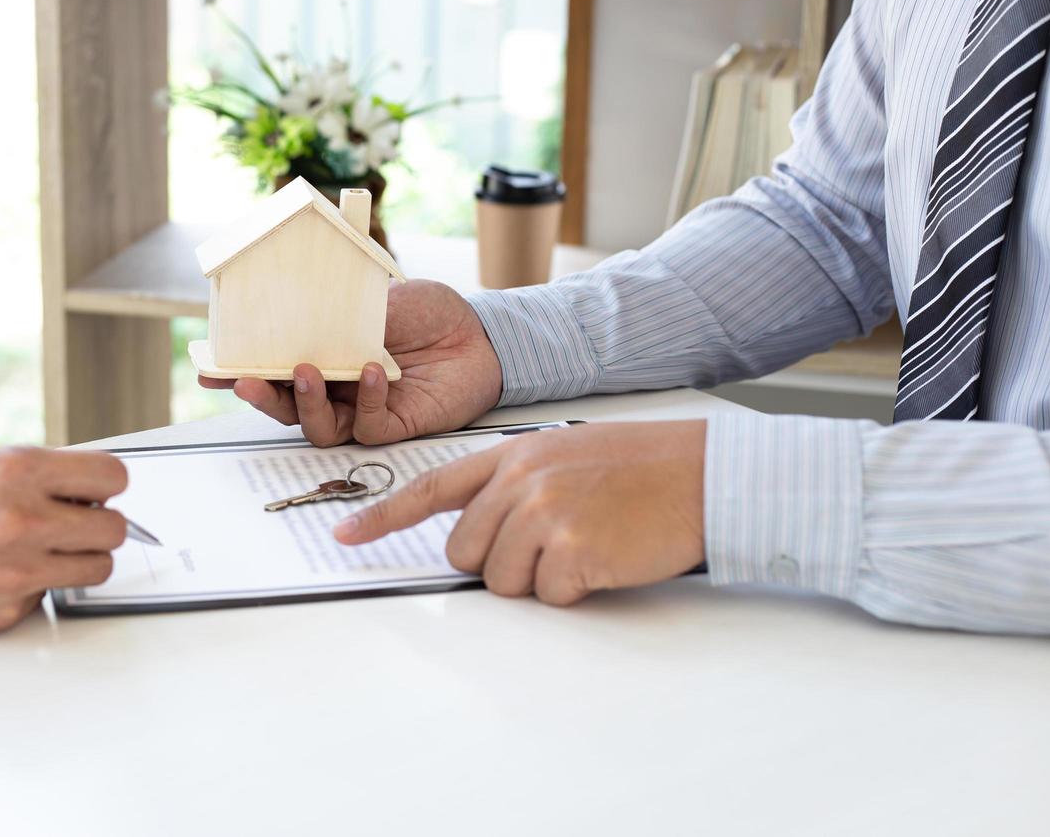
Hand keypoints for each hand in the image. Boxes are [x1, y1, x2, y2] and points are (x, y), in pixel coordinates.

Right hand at [0, 446, 129, 635]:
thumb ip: (25, 473)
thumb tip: (73, 485)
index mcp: (16, 471)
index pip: (112, 477)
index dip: (104, 483)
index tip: (91, 487)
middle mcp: (23, 522)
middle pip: (114, 529)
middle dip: (98, 522)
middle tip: (71, 520)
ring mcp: (15, 573)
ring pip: (94, 569)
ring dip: (77, 558)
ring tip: (42, 548)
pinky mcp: (1, 612)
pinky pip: (44, 597)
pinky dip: (31, 586)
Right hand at [200, 280, 502, 446]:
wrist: (479, 331)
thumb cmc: (426, 312)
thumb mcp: (374, 297)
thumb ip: (336, 310)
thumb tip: (293, 303)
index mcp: (323, 356)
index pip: (272, 369)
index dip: (240, 371)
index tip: (210, 369)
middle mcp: (336, 390)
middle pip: (286, 407)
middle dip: (262, 397)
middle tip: (247, 382)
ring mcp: (362, 411)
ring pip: (319, 427)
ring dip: (306, 404)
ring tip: (308, 372)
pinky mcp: (395, 426)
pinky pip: (369, 426)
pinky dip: (367, 400)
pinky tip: (374, 372)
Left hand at [332, 421, 706, 605]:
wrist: (705, 474)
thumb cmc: (642, 467)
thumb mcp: (565, 454)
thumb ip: (515, 483)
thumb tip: (482, 532)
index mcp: (512, 455)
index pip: (430, 487)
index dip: (383, 516)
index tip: (344, 535)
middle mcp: (519, 481)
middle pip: (463, 551)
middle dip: (497, 562)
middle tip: (552, 544)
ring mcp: (543, 515)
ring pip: (501, 580)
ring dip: (540, 579)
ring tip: (587, 544)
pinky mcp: (571, 551)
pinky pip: (547, 595)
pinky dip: (576, 590)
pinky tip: (606, 558)